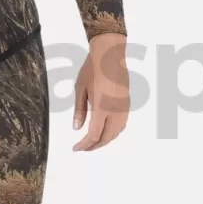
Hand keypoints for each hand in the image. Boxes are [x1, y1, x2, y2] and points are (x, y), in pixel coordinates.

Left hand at [72, 32, 129, 150]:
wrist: (110, 54)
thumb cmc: (92, 69)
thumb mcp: (80, 89)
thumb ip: (79, 111)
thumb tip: (77, 128)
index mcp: (102, 107)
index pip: (94, 134)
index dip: (84, 145)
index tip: (75, 149)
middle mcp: (115, 110)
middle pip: (106, 137)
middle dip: (94, 146)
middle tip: (82, 148)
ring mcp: (123, 108)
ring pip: (116, 132)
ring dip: (105, 140)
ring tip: (93, 142)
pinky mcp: (127, 104)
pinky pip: (121, 124)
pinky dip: (113, 132)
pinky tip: (105, 131)